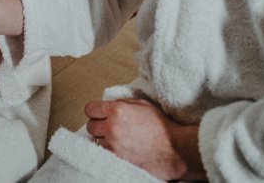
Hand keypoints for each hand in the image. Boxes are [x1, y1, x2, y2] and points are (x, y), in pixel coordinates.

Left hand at [84, 98, 203, 180]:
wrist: (173, 149)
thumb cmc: (161, 126)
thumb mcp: (142, 105)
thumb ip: (122, 103)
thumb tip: (109, 105)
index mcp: (117, 110)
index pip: (90, 109)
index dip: (95, 110)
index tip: (98, 113)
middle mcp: (112, 127)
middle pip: (90, 126)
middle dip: (98, 124)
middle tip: (109, 125)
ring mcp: (113, 145)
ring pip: (96, 141)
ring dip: (104, 139)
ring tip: (118, 138)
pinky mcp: (117, 159)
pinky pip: (105, 152)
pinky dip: (110, 150)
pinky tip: (121, 147)